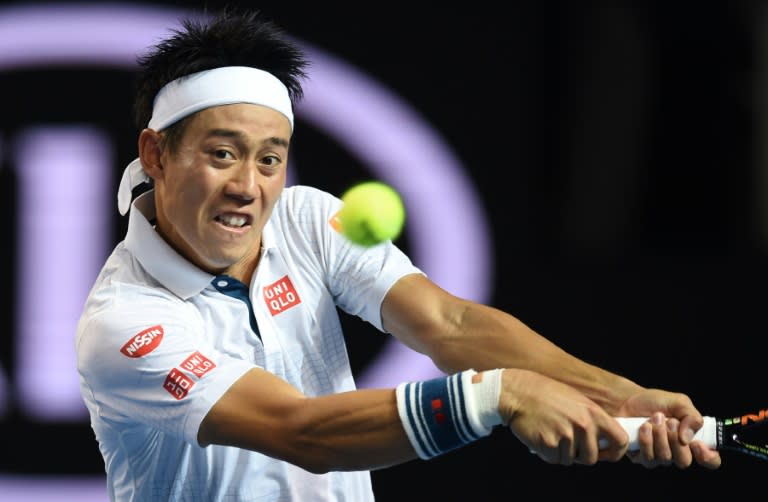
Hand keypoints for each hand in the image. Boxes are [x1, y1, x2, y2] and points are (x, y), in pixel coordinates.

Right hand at [499, 369, 628, 464]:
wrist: (518, 392)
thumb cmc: (545, 395)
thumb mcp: (576, 400)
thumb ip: (591, 419)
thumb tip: (602, 441)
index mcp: (593, 412)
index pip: (620, 440)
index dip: (615, 452)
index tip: (607, 453)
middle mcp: (582, 425)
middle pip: (592, 458)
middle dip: (580, 455)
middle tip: (568, 442)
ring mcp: (565, 436)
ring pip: (570, 459)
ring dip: (561, 452)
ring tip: (551, 432)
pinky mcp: (549, 445)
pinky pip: (554, 460)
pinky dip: (548, 453)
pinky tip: (542, 436)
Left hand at [616, 389, 721, 468]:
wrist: (628, 400)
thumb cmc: (655, 402)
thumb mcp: (679, 402)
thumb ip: (692, 417)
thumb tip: (688, 438)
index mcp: (692, 440)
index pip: (710, 460)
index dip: (708, 458)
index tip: (697, 444)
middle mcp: (677, 452)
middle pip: (684, 461)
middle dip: (675, 440)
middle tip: (669, 421)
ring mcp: (659, 456)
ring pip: (665, 459)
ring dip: (659, 436)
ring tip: (654, 418)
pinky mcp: (641, 458)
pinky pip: (647, 459)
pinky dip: (646, 440)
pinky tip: (643, 427)